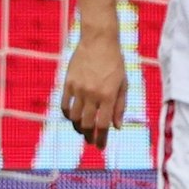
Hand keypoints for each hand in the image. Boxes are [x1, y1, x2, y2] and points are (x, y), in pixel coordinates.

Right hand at [60, 34, 128, 149]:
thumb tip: (117, 127)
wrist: (98, 41)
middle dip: (89, 137)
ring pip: (75, 117)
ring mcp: (78, 89)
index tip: (101, 147)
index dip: (101, 139)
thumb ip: (120, 106)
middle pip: (87, 124)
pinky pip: (65, 105)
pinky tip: (73, 118)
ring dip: (78, 128)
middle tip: (91, 142)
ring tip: (83, 132)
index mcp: (108, 96)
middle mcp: (92, 94)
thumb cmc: (115, 62)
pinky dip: (68, 115)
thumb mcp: (123, 84)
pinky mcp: (68, 83)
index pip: (103, 125)